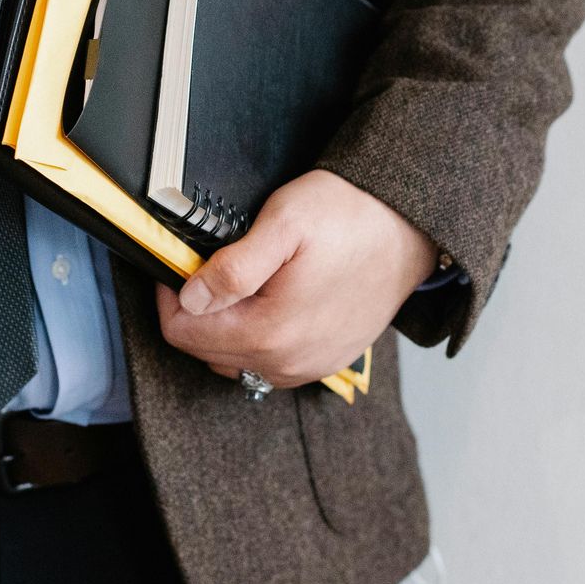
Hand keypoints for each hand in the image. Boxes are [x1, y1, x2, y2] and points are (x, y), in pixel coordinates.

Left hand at [156, 169, 439, 387]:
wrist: (411, 226)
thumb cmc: (351, 217)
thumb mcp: (283, 224)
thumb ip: (232, 268)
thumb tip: (189, 298)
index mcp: (270, 333)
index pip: (183, 332)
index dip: (173, 294)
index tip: (183, 263)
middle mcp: (287, 363)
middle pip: (206, 350)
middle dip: (199, 310)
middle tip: (214, 265)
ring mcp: (309, 367)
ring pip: (236, 360)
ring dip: (226, 326)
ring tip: (244, 281)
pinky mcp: (326, 361)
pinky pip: (269, 363)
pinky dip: (257, 337)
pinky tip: (270, 301)